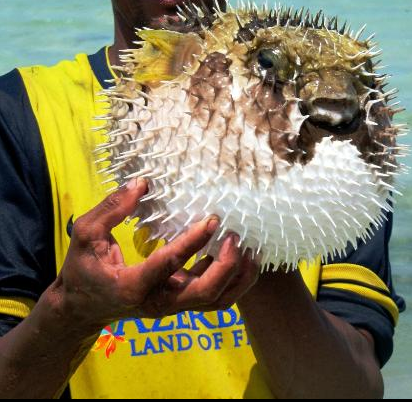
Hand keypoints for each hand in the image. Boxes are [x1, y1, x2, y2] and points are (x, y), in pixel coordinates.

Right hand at [47, 178, 259, 334]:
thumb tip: (142, 183)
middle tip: (235, 236)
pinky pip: (215, 297)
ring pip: (216, 301)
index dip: (192, 242)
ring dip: (238, 277)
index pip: (167, 265)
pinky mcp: (180, 302)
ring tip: (250, 248)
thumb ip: (111, 208)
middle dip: (226, 266)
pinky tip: (240, 254)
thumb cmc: (82, 267)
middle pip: (204, 293)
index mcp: (131, 286)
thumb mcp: (84, 234)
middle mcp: (157, 302)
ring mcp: (171, 305)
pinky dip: (233, 279)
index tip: (212, 220)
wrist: (82, 308)